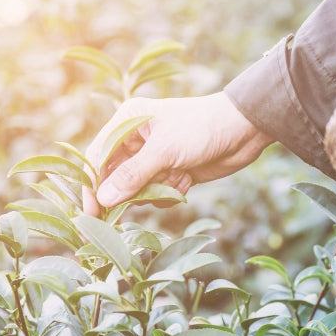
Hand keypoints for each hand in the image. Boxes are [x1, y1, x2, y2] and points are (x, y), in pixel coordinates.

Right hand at [82, 92, 275, 215]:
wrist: (244, 130)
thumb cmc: (202, 128)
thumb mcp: (165, 151)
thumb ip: (134, 176)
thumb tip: (105, 198)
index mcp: (128, 122)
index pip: (97, 157)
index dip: (92, 185)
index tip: (91, 212)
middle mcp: (136, 140)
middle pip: (115, 177)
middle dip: (127, 193)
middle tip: (125, 213)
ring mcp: (154, 158)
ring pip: (138, 189)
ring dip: (156, 191)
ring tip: (177, 176)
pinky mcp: (171, 172)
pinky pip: (158, 194)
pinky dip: (171, 192)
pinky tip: (187, 179)